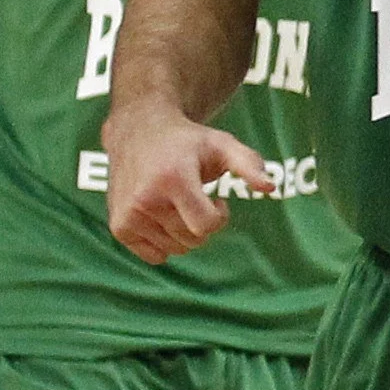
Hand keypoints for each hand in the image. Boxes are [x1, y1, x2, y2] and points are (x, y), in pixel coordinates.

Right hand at [104, 107, 267, 262]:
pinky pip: (155, 257)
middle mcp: (145, 199)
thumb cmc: (188, 142)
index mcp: (172, 179)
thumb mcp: (222, 144)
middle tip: (196, 198)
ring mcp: (128, 215)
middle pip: (192, 240)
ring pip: (175, 250)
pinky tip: (163, 216)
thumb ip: (249, 164)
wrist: (138, 133)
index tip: (217, 198)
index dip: (220, 216)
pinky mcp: (118, 226)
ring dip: (184, 232)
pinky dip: (165, 243)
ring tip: (178, 202)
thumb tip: (271, 187)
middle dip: (203, 224)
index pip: (206, 226)